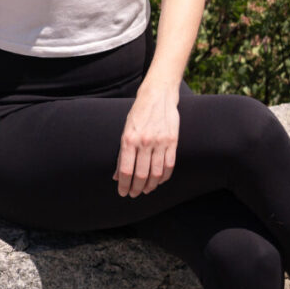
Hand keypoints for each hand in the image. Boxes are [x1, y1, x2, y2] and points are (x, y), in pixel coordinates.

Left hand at [114, 81, 179, 197]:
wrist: (158, 94)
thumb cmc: (139, 113)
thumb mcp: (126, 131)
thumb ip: (122, 154)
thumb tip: (117, 176)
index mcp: (129, 139)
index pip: (126, 171)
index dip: (124, 186)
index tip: (123, 193)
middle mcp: (144, 141)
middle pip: (141, 175)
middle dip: (136, 189)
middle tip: (134, 194)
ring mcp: (160, 141)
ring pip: (156, 173)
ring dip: (151, 185)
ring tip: (146, 189)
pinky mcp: (172, 140)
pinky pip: (169, 165)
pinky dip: (164, 177)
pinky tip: (159, 180)